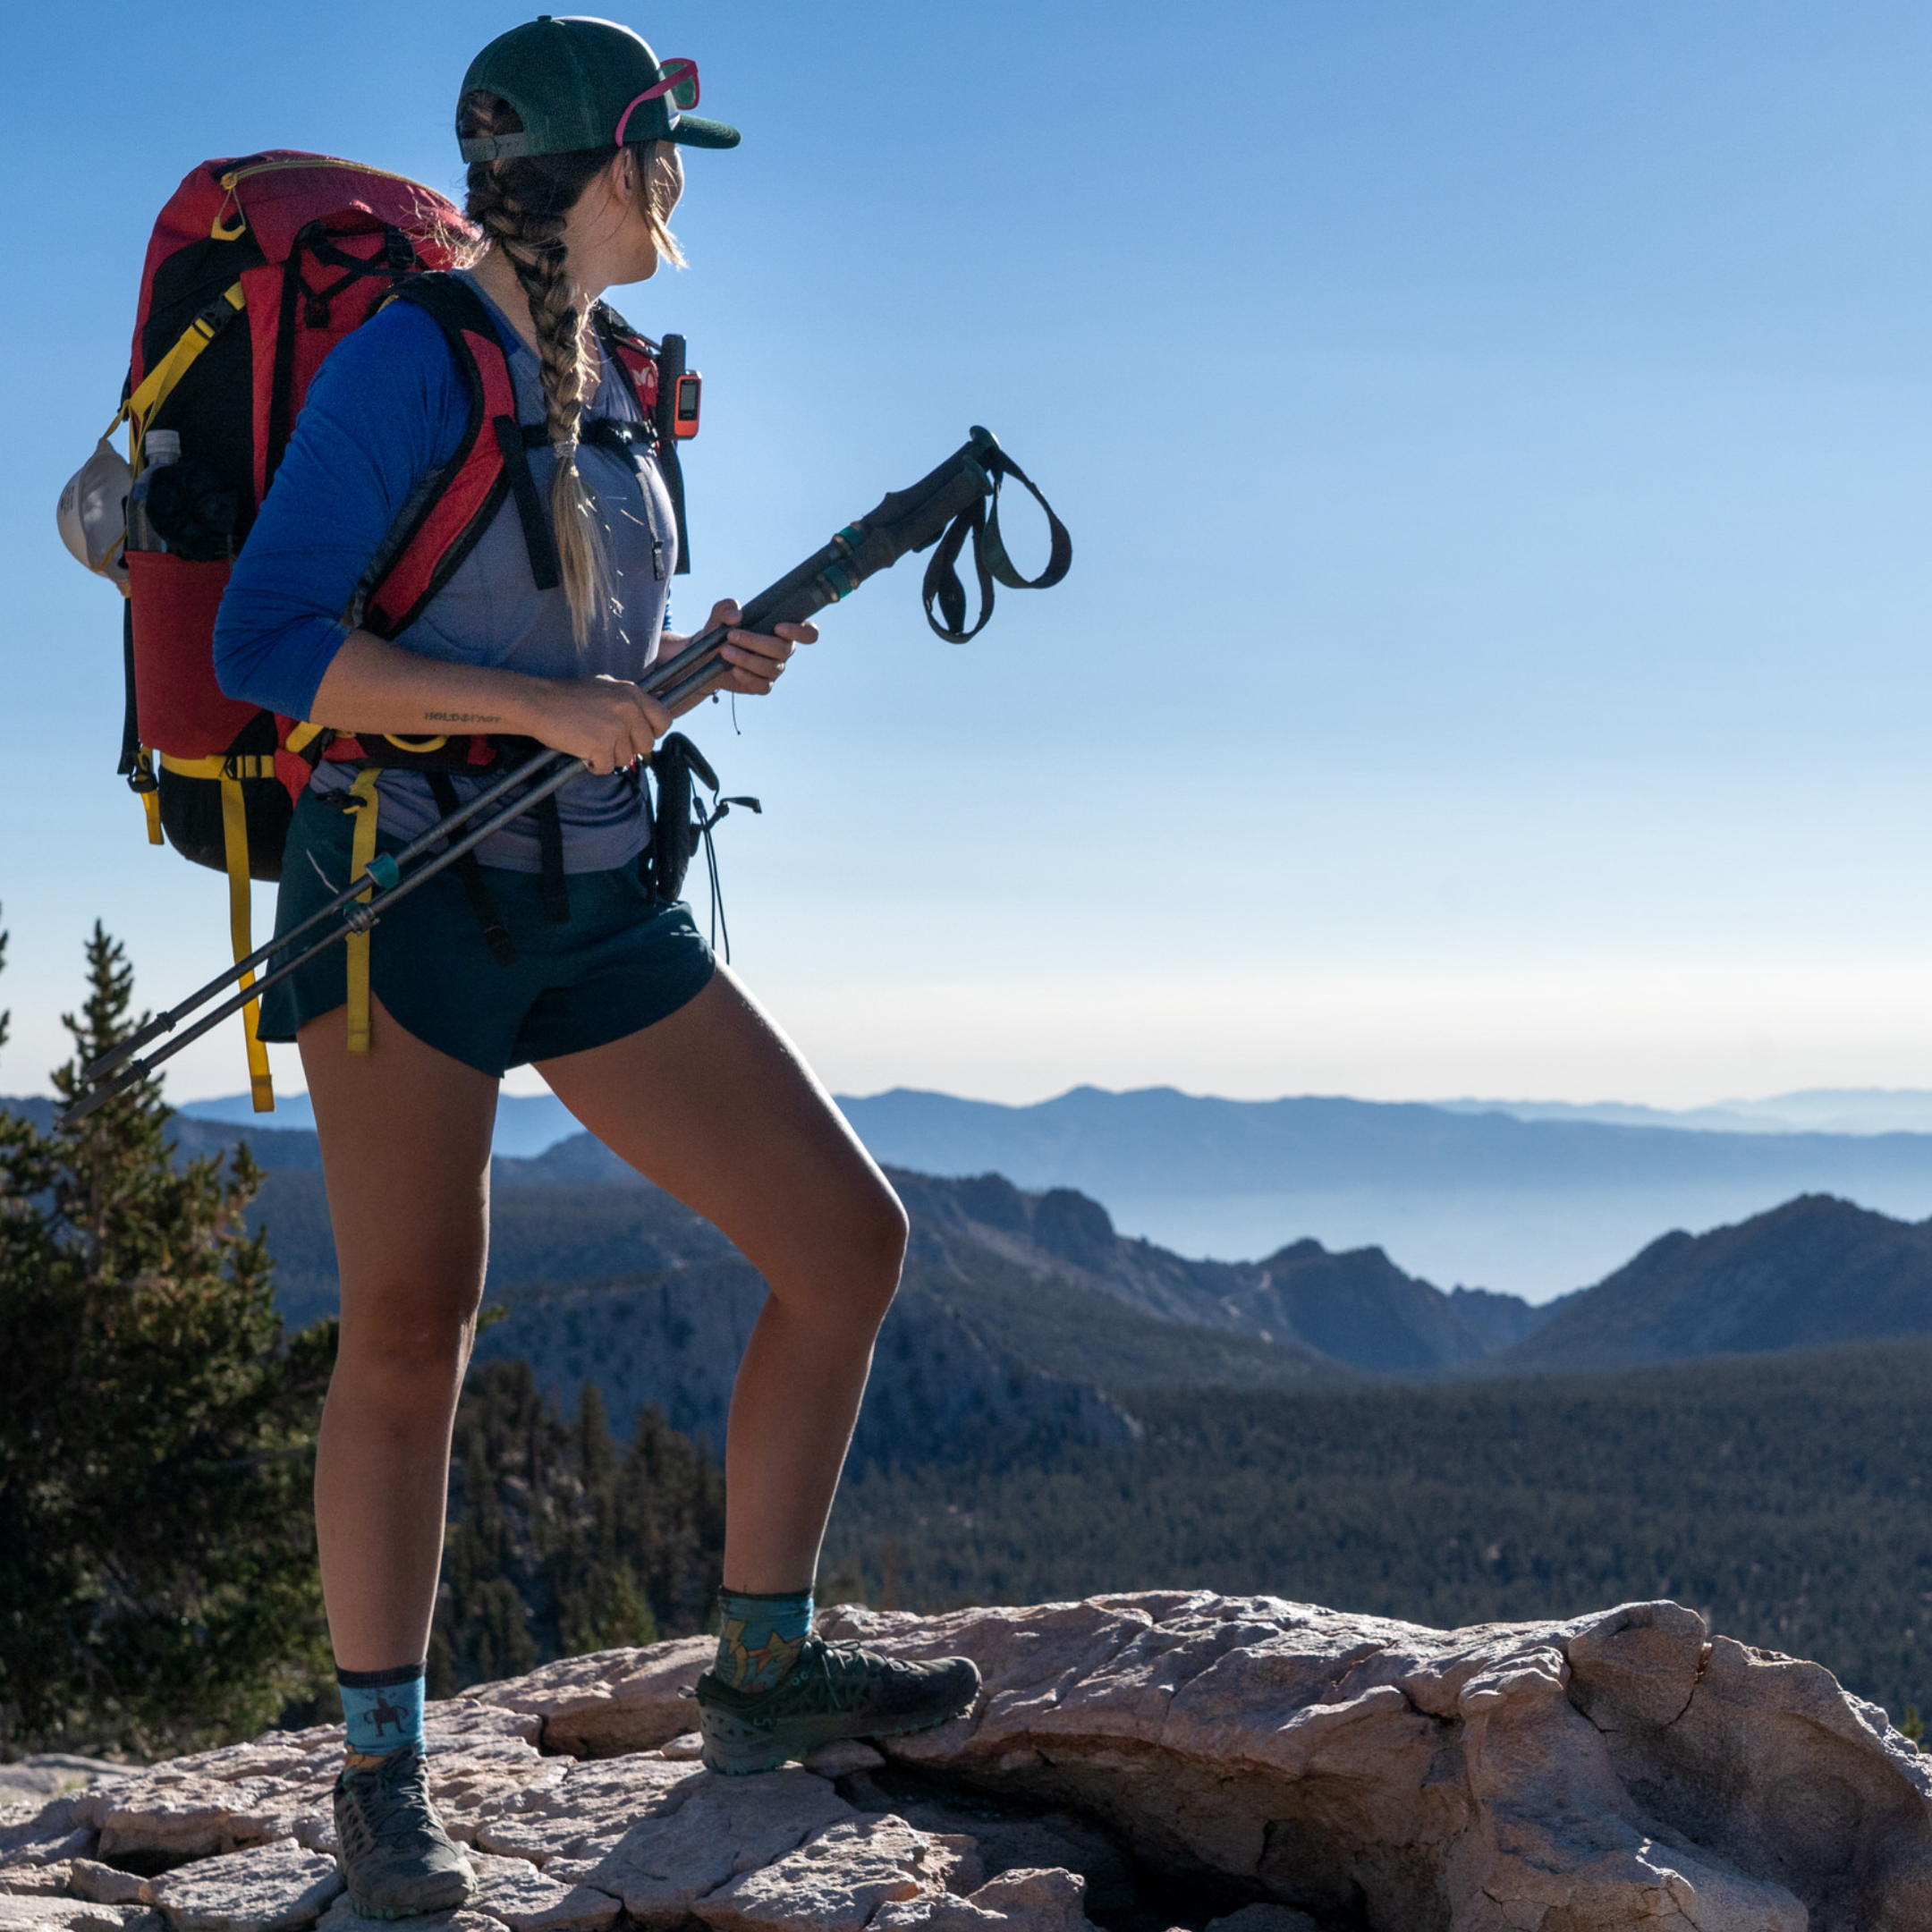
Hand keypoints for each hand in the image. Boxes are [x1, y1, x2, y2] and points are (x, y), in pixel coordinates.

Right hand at [531, 674, 671, 774]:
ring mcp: (616, 729)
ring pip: (626, 759)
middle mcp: (628, 710)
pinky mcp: (601, 746)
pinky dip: (595, 765)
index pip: (664, 720)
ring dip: (609, 756)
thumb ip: (629, 701)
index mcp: (632, 694)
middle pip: (646, 745)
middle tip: (608, 741)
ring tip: (590, 741)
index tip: (639, 735)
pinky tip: (583, 751)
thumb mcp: (606, 687)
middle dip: (629, 748)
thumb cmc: (569, 696)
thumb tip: (650, 713)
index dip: (654, 732)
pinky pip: (607, 768)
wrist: (539, 703)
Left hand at [705, 598, 816, 695]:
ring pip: (771, 667)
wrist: (707, 657)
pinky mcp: (763, 684)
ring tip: (725, 651)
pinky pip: (763, 685)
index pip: (808, 633)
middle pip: (784, 649)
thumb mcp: (720, 615)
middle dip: (756, 642)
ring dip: (746, 659)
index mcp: (784, 630)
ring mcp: (775, 669)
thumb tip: (736, 616)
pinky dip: (748, 677)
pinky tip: (734, 670)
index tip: (778, 628)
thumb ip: (726, 609)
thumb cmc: (721, 631)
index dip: (800, 632)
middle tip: (732, 635)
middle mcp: (784, 650)